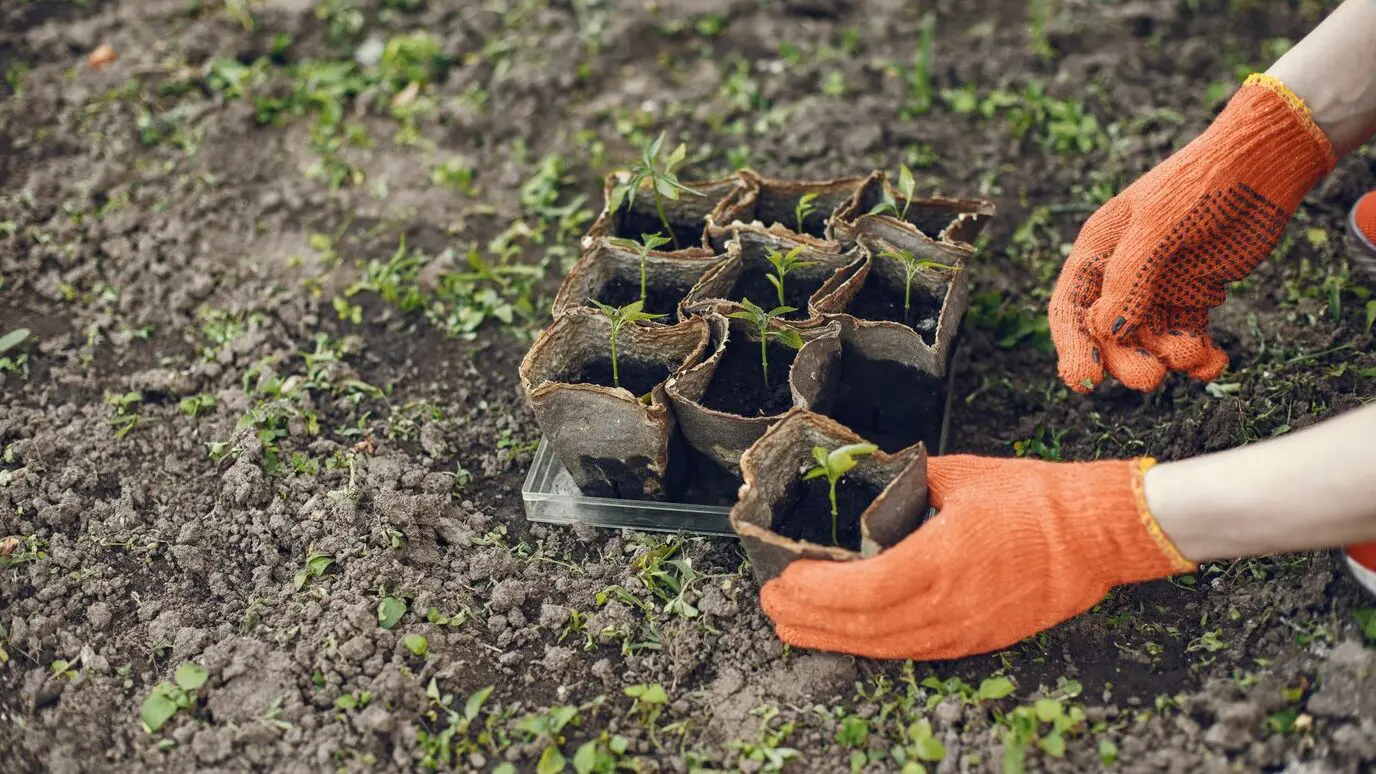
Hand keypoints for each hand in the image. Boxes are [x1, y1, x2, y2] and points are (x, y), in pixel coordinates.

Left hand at [758, 455, 1195, 660]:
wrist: (1098, 534)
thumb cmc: (1035, 501)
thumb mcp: (960, 476)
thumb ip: (906, 483)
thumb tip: (869, 479)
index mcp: (942, 561)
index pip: (862, 589)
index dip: (815, 590)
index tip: (784, 578)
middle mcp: (949, 606)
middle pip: (862, 626)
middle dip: (808, 618)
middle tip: (771, 604)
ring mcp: (964, 630)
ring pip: (884, 646)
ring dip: (832, 638)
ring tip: (793, 627)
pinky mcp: (977, 641)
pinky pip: (912, 651)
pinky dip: (872, 645)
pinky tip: (848, 637)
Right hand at [1049, 74, 1334, 392]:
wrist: (1262, 163)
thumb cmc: (1201, 183)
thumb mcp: (1158, 224)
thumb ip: (1130, 276)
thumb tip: (1108, 330)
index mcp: (1097, 252)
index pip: (1071, 309)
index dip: (1073, 347)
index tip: (1085, 381)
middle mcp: (1121, 275)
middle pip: (1110, 336)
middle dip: (1126, 361)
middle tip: (1151, 378)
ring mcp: (1158, 287)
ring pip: (1150, 342)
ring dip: (1170, 357)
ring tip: (1196, 354)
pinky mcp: (1194, 295)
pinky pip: (1188, 337)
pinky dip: (1201, 358)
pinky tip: (1216, 362)